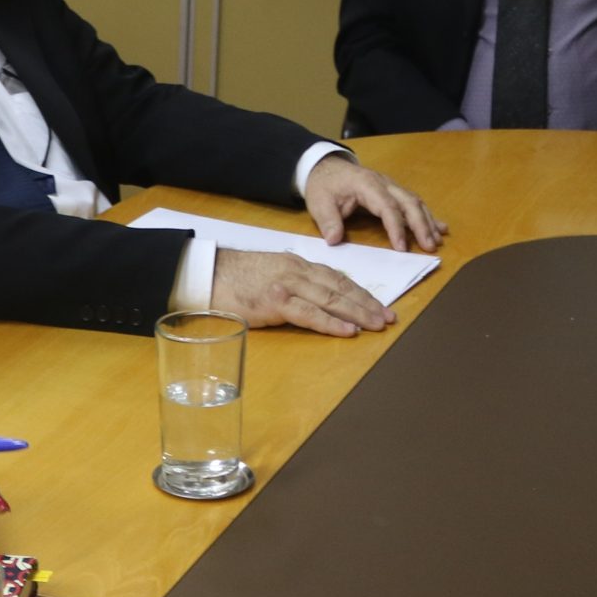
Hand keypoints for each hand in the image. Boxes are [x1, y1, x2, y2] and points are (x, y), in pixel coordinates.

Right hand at [212, 249, 391, 336]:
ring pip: (331, 299)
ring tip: (378, 324)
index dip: (360, 292)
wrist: (207, 273)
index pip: (337, 278)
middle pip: (340, 287)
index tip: (379, 305)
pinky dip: (331, 322)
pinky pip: (309, 314)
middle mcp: (297, 272)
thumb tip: (316, 299)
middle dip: (368, 303)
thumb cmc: (235, 278)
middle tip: (389, 318)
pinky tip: (348, 330)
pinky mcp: (275, 302)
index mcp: (297, 265)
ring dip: (358, 313)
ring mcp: (287, 286)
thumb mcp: (271, 274)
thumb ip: (294, 283)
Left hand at [303, 155, 443, 251]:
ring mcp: (391, 186)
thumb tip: (334, 239)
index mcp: (367, 185)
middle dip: (421, 225)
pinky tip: (441, 228)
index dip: (396, 227)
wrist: (325, 167)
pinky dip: (428, 216)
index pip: (387, 206)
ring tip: (437, 241)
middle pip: (409, 202)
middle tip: (429, 247)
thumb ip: (328, 220)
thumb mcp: (319, 202)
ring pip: (415, 202)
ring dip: (428, 222)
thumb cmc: (324, 185)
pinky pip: (414, 203)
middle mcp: (384, 183)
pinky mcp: (394, 192)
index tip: (402, 248)